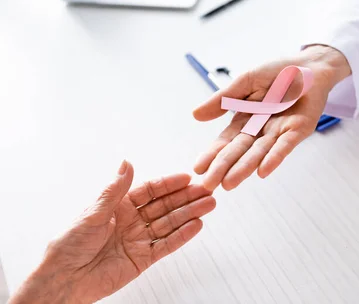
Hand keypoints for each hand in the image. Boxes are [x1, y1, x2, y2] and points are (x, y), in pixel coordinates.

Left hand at [10, 161, 215, 303]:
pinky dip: (182, 235)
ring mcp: (139, 239)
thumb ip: (115, 190)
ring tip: (209, 204)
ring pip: (170, 223)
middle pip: (164, 206)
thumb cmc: (69, 245)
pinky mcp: (143, 259)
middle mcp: (131, 221)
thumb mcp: (93, 213)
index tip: (187, 178)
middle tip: (206, 190)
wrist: (64, 280)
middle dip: (186, 197)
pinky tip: (197, 225)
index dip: (169, 184)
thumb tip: (126, 162)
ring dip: (189, 214)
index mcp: (118, 206)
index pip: (150, 191)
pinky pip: (166, 245)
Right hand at [193, 45, 349, 190]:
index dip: (212, 154)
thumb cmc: (278, 71)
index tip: (197, 169)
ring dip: (244, 168)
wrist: (310, 64)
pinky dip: (274, 157)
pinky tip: (263, 171)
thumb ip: (223, 99)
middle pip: (240, 150)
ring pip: (259, 152)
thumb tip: (195, 115)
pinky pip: (285, 145)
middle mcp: (261, 129)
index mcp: (246, 119)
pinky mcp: (298, 129)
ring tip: (229, 183)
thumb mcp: (245, 81)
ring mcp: (280, 131)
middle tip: (208, 185)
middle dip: (224, 167)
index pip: (226, 140)